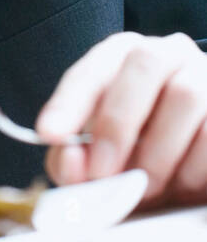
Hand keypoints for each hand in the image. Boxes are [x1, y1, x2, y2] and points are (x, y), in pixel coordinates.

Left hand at [35, 31, 206, 208]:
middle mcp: (168, 54)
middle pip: (144, 64)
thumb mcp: (99, 156)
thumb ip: (75, 160)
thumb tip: (74, 163)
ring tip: (146, 188)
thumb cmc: (139, 153)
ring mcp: (206, 76)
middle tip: (102, 173)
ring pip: (185, 96)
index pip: (93, 68)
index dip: (69, 101)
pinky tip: (181, 183)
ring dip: (159, 152)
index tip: (50, 133)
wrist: (193, 162)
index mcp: (124, 56)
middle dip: (117, 122)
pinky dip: (192, 167)